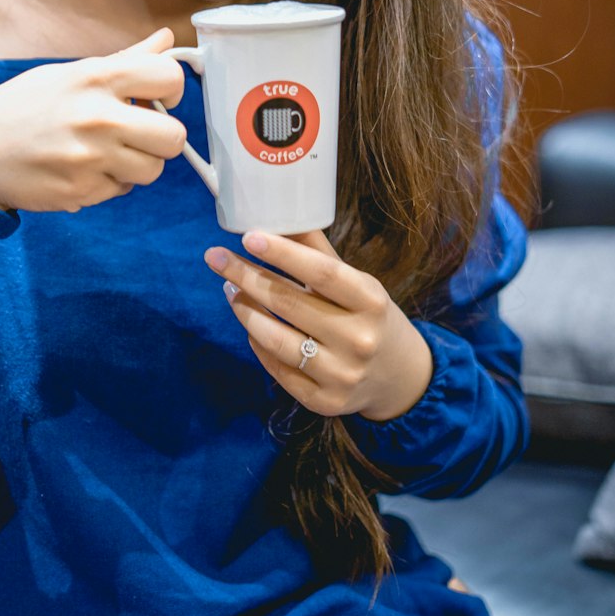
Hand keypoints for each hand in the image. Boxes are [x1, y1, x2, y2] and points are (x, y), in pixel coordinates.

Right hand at [0, 27, 188, 213]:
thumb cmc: (17, 109)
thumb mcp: (66, 74)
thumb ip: (122, 62)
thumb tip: (164, 41)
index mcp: (95, 78)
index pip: (168, 77)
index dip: (172, 88)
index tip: (159, 96)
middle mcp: (97, 118)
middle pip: (174, 137)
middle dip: (161, 137)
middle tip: (138, 133)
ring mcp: (90, 159)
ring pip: (152, 170)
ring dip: (137, 164)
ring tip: (106, 152)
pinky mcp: (82, 192)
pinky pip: (121, 190)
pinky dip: (109, 183)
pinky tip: (82, 169)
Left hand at [202, 229, 433, 422]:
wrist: (399, 376)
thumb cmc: (369, 316)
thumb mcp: (356, 282)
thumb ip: (318, 252)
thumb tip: (278, 214)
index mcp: (371, 301)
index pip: (322, 273)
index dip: (283, 254)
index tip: (248, 236)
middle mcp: (359, 340)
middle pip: (289, 303)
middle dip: (245, 276)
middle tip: (215, 257)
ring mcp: (342, 375)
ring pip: (276, 339)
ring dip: (244, 310)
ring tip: (230, 289)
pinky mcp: (325, 402)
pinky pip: (277, 368)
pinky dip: (257, 343)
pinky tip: (250, 323)